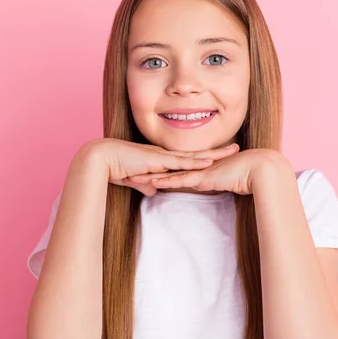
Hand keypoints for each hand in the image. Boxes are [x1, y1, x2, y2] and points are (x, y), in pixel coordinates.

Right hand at [77, 138, 239, 195]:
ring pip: (193, 155)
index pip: (188, 158)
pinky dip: (195, 162)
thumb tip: (154, 191)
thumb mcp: (136, 180)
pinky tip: (209, 161)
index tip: (220, 156)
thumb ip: (146, 184)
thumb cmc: (116, 168)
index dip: (204, 157)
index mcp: (162, 159)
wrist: (102, 160)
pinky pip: (180, 162)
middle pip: (196, 153)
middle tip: (236, 147)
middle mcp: (166, 155)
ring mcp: (163, 157)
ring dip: (213, 154)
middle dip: (217, 151)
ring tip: (231, 151)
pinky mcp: (157, 161)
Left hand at [128, 147, 289, 194]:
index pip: (170, 170)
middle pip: (164, 169)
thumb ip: (209, 182)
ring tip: (132, 178)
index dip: (154, 171)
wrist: (257, 169)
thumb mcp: (220, 180)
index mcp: (196, 169)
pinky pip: (182, 180)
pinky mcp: (203, 177)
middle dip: (145, 171)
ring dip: (150, 177)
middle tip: (127, 172)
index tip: (138, 172)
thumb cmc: (243, 175)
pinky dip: (167, 181)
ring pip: (168, 174)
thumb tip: (200, 185)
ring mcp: (198, 171)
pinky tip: (154, 183)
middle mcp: (194, 168)